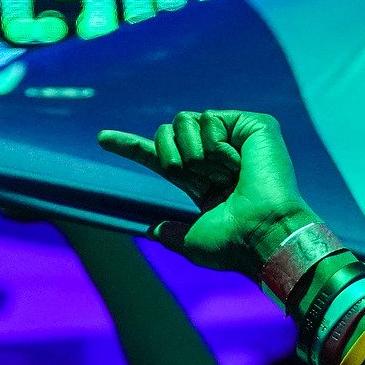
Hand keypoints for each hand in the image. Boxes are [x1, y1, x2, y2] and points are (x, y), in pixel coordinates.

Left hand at [96, 109, 309, 274]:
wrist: (262, 233)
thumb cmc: (233, 245)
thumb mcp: (194, 244)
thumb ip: (174, 235)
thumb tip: (155, 230)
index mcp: (203, 182)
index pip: (160, 159)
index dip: (131, 148)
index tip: (102, 138)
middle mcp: (217, 157)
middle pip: (166, 133)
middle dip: (172, 159)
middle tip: (200, 182)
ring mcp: (235, 139)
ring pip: (183, 122)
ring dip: (195, 155)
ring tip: (225, 175)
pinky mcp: (252, 126)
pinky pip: (209, 119)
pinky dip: (216, 146)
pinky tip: (239, 164)